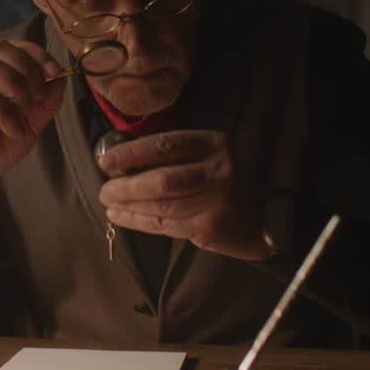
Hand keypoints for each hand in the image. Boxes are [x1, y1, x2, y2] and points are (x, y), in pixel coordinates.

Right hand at [0, 39, 64, 219]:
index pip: (12, 45)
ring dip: (17, 91)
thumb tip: (61, 78)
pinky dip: (6, 117)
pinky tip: (12, 131)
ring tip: (22, 115)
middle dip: (28, 70)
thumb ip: (46, 102)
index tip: (54, 72)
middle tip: (36, 99)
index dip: (36, 53)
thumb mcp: (31, 123)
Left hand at [96, 130, 267, 260]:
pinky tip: (121, 217)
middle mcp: (218, 169)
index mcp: (214, 144)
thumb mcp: (209, 158)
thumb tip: (123, 162)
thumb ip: (175, 157)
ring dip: (129, 206)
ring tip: (109, 203)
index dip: (132, 153)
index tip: (106, 161)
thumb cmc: (226, 184)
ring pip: (162, 205)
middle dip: (128, 186)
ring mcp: (216, 199)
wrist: (264, 218)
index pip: (166, 145)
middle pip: (163, 179)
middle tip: (105, 189)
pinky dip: (138, 221)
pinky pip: (165, 224)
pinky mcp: (209, 226)